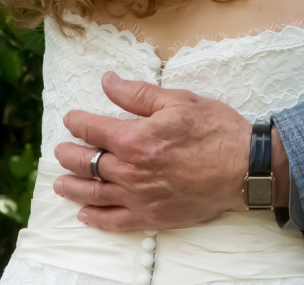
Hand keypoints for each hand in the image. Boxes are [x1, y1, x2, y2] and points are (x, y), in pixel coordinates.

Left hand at [53, 72, 255, 230]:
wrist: (243, 168)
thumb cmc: (213, 130)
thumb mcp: (178, 100)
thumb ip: (138, 93)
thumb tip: (108, 82)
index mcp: (135, 138)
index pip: (94, 129)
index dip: (78, 122)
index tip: (71, 118)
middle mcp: (130, 171)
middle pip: (87, 163)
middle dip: (70, 154)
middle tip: (61, 150)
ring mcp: (139, 197)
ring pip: (94, 194)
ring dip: (73, 188)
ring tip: (60, 183)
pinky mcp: (151, 217)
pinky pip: (114, 221)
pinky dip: (96, 219)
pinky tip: (84, 215)